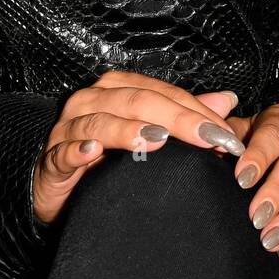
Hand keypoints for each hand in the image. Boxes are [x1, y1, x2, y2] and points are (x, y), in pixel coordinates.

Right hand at [32, 69, 243, 224]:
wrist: (61, 189)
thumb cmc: (108, 159)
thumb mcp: (151, 135)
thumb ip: (185, 116)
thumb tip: (227, 100)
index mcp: (118, 89)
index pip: (165, 94)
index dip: (198, 112)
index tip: (227, 136)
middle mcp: (92, 100)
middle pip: (139, 102)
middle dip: (179, 120)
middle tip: (210, 139)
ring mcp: (69, 128)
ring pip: (101, 121)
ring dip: (130, 130)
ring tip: (158, 140)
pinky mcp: (51, 159)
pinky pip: (64, 151)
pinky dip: (78, 150)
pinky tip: (94, 153)